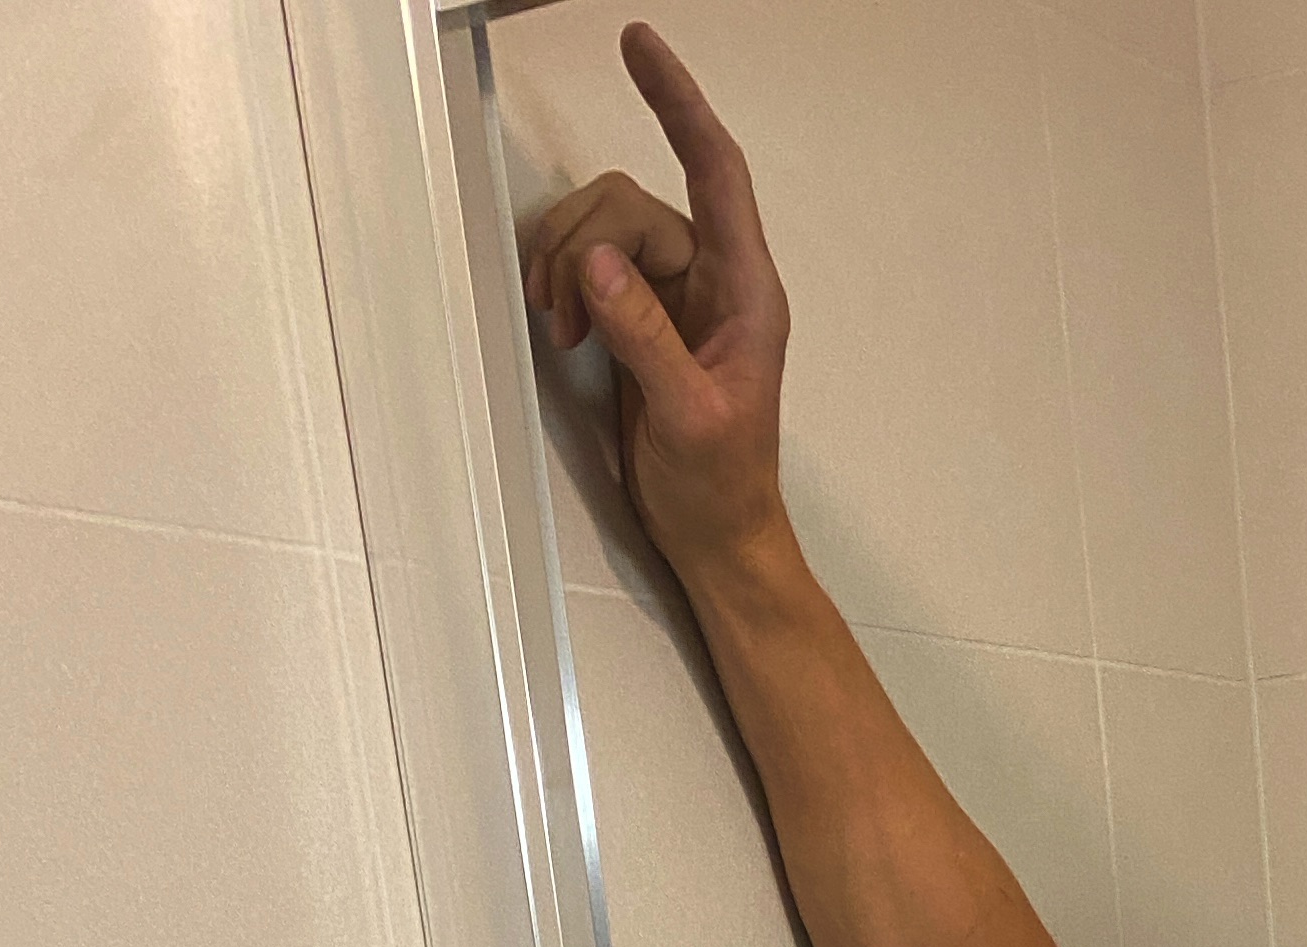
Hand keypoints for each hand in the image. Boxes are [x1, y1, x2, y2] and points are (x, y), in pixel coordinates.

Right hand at [518, 25, 789, 581]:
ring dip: (566, 268)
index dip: (679, 103)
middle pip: (630, 203)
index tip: (639, 45)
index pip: (715, 168)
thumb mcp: (689, 418)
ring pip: (602, 231)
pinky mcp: (640, 319)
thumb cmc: (723, 487)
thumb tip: (599, 267)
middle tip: (563, 316)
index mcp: (746, 290)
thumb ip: (645, 338)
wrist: (716, 537)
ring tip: (560, 331)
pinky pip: (590, 266)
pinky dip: (564, 286)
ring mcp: (672, 296)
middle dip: (583, 244)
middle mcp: (712, 278)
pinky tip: (562, 329)